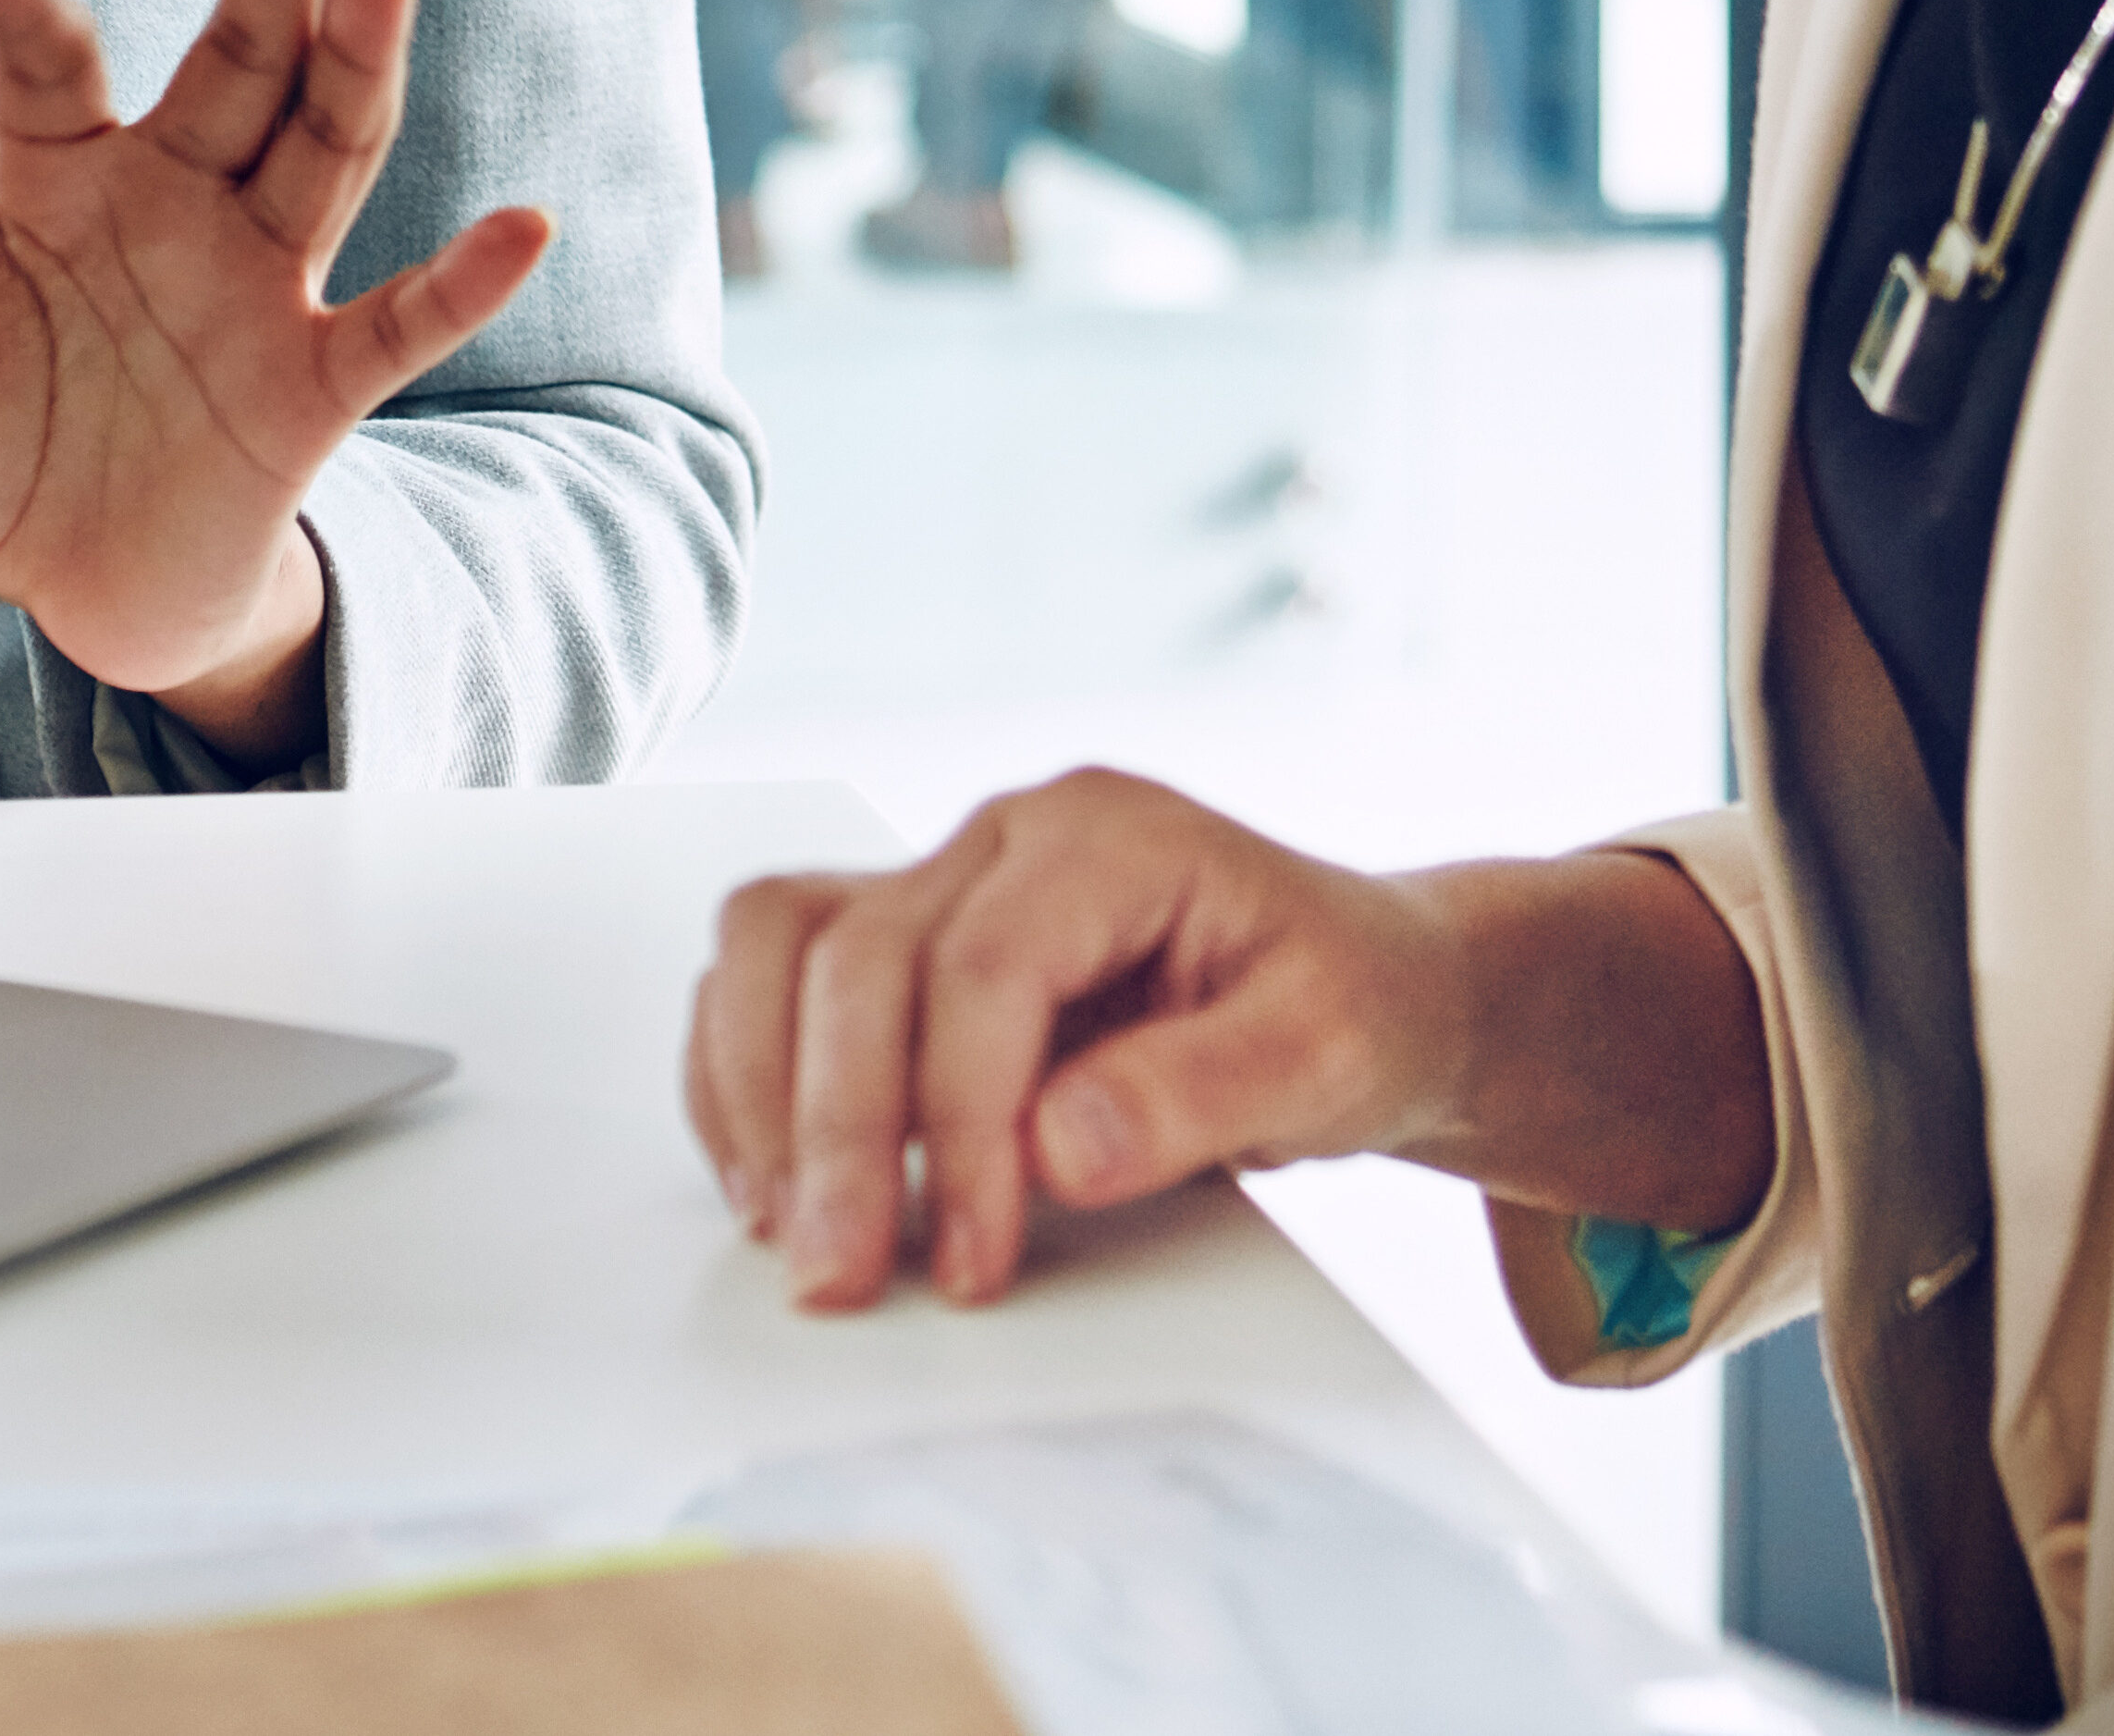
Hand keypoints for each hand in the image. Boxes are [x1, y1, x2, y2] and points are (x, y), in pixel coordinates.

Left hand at [0, 0, 549, 762]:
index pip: (51, 60)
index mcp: (62, 174)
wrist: (77, 588)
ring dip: (362, 49)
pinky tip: (524, 226)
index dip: (19, 0)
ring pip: (325, 143)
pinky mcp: (311, 382)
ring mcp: (256, 281)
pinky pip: (399, 322)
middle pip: (244, 51)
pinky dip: (464, 281)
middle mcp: (177, 197)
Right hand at [684, 771, 1770, 1310]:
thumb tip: (1054, 1151)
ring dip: (760, 1084)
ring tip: (785, 1228)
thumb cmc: (1354, 1007)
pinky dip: (746, 1071)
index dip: (956, 1119)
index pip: (979, 964)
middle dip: (837, 1127)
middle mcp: (1003, 837)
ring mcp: (943, 878)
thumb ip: (1200, 1093)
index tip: (971, 1260)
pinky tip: (770, 1180)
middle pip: (858, 952)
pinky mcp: (907, 943)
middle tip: (841, 1277)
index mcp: (1105, 835)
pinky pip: (773, 973)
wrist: (1368, 986)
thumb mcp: (1330, 1054)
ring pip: (778, 935)